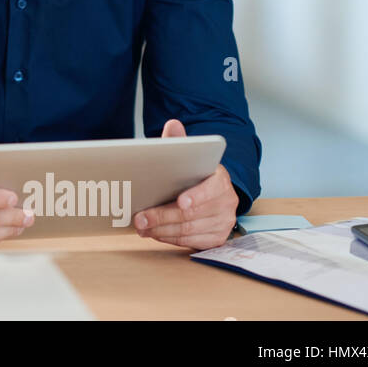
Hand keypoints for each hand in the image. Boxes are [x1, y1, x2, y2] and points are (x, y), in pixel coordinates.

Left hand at [134, 119, 238, 248]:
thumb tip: (173, 124)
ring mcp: (224, 221)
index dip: (196, 196)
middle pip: (193, 214)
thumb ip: (179, 142)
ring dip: (162, 230)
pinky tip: (155, 233)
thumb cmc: (194, 174)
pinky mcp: (217, 237)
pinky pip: (192, 242)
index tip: (181, 202)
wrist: (210, 193)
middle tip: (140, 218)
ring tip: (141, 226)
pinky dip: (170, 238)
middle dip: (163, 216)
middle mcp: (227, 202)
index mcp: (221, 179)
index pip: (212, 189)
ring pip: (189, 230)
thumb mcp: (188, 157)